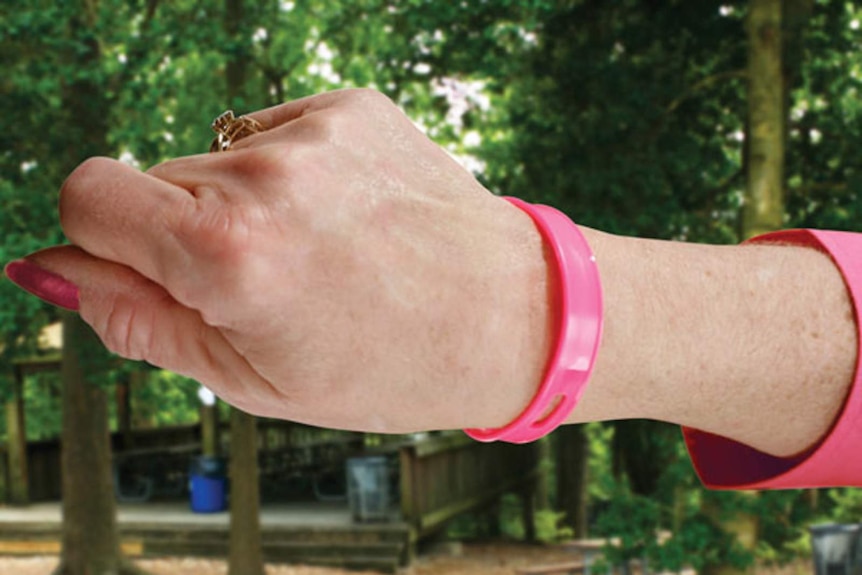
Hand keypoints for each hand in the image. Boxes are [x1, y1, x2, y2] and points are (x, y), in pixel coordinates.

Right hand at [11, 89, 554, 432]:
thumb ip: (137, 320)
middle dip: (185, 234)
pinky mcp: (350, 105)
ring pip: (215, 159)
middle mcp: (266, 175)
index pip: (88, 195)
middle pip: (154, 180)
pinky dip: (289, 175)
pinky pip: (273, 135)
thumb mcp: (252, 380)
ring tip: (317, 254)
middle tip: (266, 285)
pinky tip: (343, 219)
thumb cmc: (390, 365)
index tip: (141, 266)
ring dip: (240, 204)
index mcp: (230, 254)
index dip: (99, 236)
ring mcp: (314, 132)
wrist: (511, 314)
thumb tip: (52, 272)